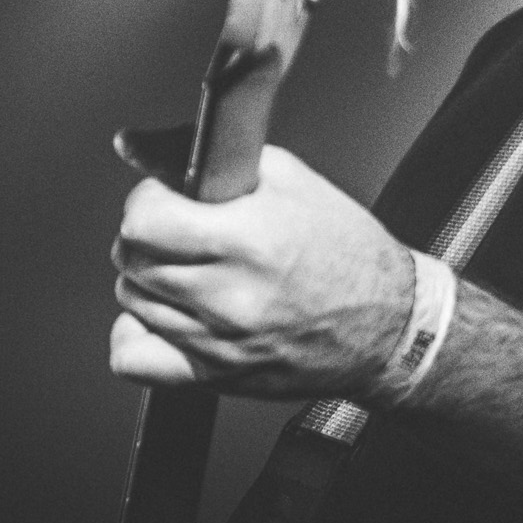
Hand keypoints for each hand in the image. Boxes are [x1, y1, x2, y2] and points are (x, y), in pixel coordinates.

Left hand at [110, 144, 413, 397]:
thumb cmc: (352, 256)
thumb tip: (154, 149)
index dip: (149, 200)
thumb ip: (225, 163)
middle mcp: (232, 294)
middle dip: (152, 235)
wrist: (390, 325)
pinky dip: (137, 334)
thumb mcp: (298, 184)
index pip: (144, 220)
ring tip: (193, 270)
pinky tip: (167, 316)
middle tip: (183, 232)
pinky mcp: (215, 373)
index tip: (167, 200)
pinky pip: (134, 357)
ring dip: (153, 278)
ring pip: (132, 298)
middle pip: (131, 258)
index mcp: (252, 240)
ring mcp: (220, 339)